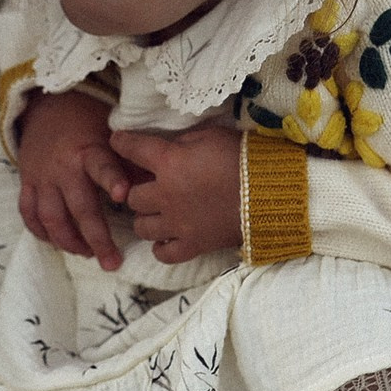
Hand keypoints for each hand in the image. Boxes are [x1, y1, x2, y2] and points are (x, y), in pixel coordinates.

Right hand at [16, 89, 134, 270]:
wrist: (47, 105)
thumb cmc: (89, 121)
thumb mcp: (112, 133)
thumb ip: (131, 161)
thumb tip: (160, 187)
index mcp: (89, 150)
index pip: (101, 167)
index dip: (112, 179)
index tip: (123, 196)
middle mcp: (63, 166)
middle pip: (78, 208)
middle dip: (96, 238)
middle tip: (112, 262)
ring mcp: (42, 176)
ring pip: (51, 217)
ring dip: (69, 241)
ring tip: (87, 254)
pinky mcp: (27, 182)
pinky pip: (29, 213)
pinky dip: (41, 232)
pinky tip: (57, 243)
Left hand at [109, 125, 244, 263]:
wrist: (272, 192)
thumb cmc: (243, 157)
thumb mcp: (209, 136)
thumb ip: (182, 142)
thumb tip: (167, 146)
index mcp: (169, 162)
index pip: (131, 149)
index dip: (121, 143)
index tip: (118, 142)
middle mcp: (166, 195)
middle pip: (131, 197)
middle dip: (138, 191)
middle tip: (150, 188)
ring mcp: (178, 224)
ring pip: (141, 227)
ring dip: (147, 219)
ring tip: (158, 213)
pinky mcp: (193, 245)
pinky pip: (163, 253)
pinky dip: (161, 247)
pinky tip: (167, 238)